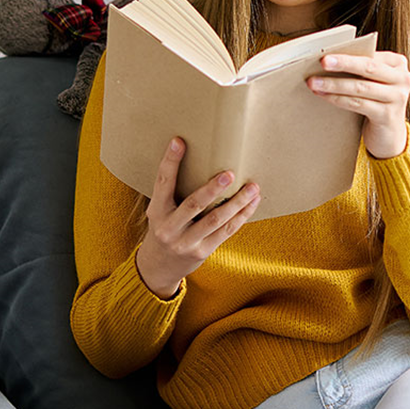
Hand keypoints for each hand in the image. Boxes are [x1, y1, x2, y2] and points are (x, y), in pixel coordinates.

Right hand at [135, 137, 261, 298]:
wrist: (158, 267)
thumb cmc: (166, 228)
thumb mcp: (161, 212)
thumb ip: (174, 193)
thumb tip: (202, 159)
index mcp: (157, 211)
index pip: (162, 182)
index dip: (170, 161)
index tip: (179, 141)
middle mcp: (169, 227)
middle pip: (193, 204)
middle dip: (213, 189)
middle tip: (230, 173)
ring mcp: (186, 242)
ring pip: (215, 220)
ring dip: (237, 202)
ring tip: (253, 187)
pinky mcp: (202, 251)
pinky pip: (226, 231)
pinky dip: (241, 216)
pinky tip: (252, 203)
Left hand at [306, 51, 409, 159]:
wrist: (389, 135)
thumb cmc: (377, 102)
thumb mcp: (375, 82)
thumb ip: (362, 70)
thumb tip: (328, 60)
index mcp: (398, 64)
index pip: (371, 55)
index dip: (349, 53)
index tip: (327, 51)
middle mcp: (403, 79)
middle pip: (369, 67)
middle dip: (343, 64)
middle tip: (323, 61)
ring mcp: (398, 98)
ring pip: (361, 87)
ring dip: (334, 84)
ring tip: (314, 82)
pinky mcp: (388, 115)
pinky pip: (358, 104)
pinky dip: (339, 99)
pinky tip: (324, 96)